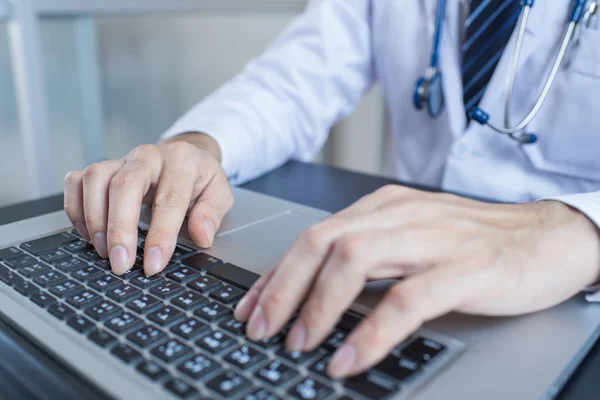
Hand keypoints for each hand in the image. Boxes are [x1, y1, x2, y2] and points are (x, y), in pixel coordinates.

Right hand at [63, 133, 232, 275]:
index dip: (161, 234)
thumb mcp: (219, 192)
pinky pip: (77, 181)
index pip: (170, 199)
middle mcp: (148, 156)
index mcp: (182, 160)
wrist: (186, 154)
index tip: (154, 263)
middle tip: (120, 263)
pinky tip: (88, 235)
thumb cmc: (200, 178)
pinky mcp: (103, 167)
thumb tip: (201, 237)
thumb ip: (211, 214)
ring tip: (104, 251)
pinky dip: (76, 209)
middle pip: (125, 186)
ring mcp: (122, 159)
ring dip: (94, 219)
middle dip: (120, 229)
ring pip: (95, 179)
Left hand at [234, 185, 599, 377]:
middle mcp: (400, 215)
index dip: (275, 274)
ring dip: (319, 305)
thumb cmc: (475, 242)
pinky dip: (372, 330)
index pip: (313, 236)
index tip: (250, 308)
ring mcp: (432, 238)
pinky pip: (407, 298)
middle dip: (283, 287)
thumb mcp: (410, 240)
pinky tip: (351, 357)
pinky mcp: (465, 268)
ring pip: (354, 260)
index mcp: (383, 208)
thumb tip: (318, 292)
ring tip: (298, 343)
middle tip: (260, 328)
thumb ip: (367, 258)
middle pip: (322, 242)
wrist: (548, 235)